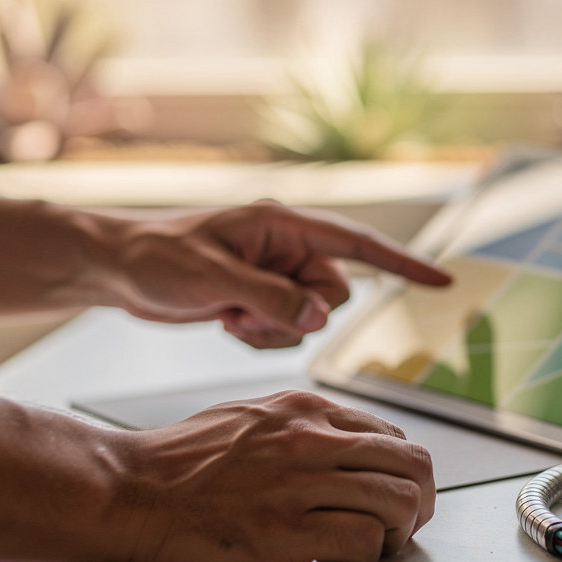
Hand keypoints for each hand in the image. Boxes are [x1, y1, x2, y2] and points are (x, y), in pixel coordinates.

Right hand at [0, 392, 435, 561]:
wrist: (126, 490)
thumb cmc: (178, 461)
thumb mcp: (250, 415)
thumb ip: (301, 425)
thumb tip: (343, 444)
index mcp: (307, 410)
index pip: (392, 436)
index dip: (402, 472)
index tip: (389, 496)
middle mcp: (314, 439)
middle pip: (413, 463)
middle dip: (421, 500)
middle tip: (404, 526)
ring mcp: (302, 482)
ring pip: (401, 500)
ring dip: (400, 533)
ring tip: (374, 547)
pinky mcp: (287, 530)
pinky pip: (365, 540)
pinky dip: (366, 558)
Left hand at [110, 200, 451, 347]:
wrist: (119, 269)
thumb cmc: (157, 256)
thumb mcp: (212, 276)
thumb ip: (270, 297)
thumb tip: (316, 319)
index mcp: (285, 226)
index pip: (358, 244)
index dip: (403, 263)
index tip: (442, 281)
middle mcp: (288, 249)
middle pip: (335, 293)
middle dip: (299, 313)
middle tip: (249, 310)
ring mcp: (277, 275)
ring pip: (312, 318)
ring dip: (275, 328)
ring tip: (231, 314)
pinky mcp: (263, 297)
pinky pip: (288, 330)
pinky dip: (263, 335)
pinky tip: (228, 321)